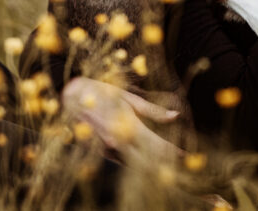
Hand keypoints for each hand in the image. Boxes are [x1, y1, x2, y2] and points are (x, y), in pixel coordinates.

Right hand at [61, 77, 182, 159]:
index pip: (156, 146)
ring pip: (134, 164)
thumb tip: (176, 115)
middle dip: (163, 164)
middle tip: (179, 163)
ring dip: (150, 165)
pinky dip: (135, 162)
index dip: (173, 152)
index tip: (186, 155)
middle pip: (147, 161)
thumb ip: (153, 111)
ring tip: (167, 164)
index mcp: (129, 127)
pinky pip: (122, 160)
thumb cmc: (103, 92)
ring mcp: (109, 150)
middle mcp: (119, 143)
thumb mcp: (129, 98)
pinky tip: (145, 161)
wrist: (71, 98)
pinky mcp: (102, 152)